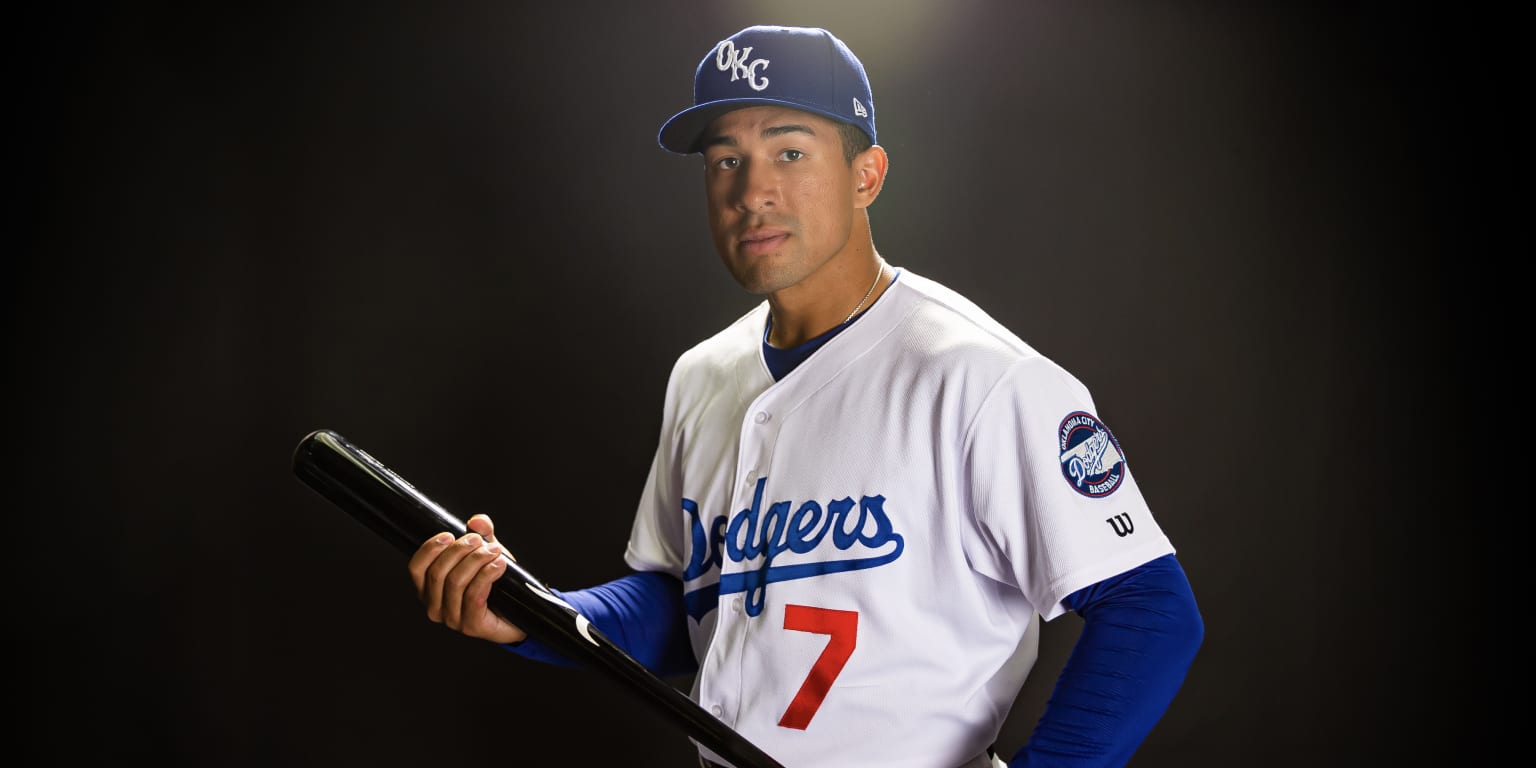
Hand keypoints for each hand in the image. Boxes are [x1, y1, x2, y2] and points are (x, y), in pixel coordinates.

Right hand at [407, 513, 527, 644]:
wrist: (517, 613)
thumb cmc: (496, 586)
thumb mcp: (486, 554)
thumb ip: (481, 535)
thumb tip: (477, 521)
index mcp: (429, 590)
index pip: (416, 568)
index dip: (430, 549)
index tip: (449, 535)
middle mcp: (435, 607)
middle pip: (438, 573)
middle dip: (460, 550)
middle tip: (479, 540)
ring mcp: (452, 619)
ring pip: (456, 582)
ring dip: (477, 560)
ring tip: (494, 550)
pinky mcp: (472, 626)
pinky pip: (474, 595)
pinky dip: (487, 574)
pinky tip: (500, 565)